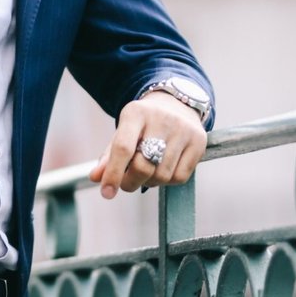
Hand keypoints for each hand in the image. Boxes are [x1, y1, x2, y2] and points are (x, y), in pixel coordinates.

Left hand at [87, 91, 207, 198]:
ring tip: (146, 172)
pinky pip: (180, 177)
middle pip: (143, 166)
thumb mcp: (123, 131)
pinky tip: (162, 170)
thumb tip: (96, 178)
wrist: (176, 104)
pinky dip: (167, 182)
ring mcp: (183, 130)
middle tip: (126, 183)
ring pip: (162, 175)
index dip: (113, 173)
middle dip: (130, 182)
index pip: (123, 148)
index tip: (107, 193)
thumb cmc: (143, 123)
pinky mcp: (199, 142)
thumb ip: (109, 155)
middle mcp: (162, 119)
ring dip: (150, 182)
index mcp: (135, 113)